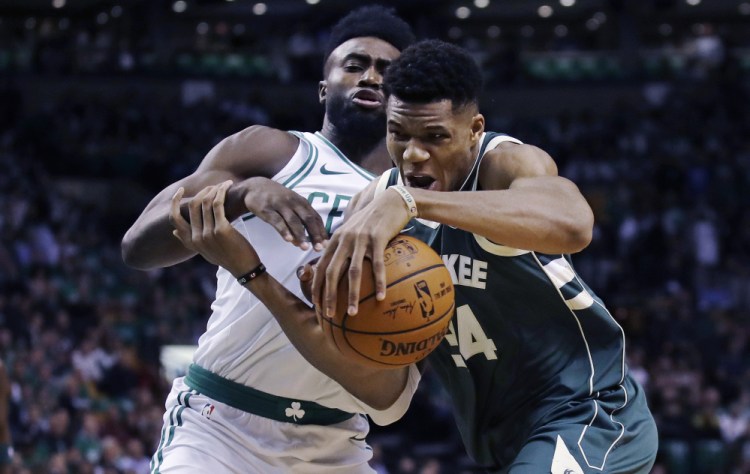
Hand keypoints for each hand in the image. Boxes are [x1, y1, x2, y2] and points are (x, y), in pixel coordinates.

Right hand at [170, 180, 260, 276]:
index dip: (175, 202)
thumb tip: (174, 231)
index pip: (174, 218)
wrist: (244, 268)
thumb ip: (189, 241)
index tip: (181, 191)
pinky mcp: (222, 229)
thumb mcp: (204, 251)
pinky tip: (228, 186)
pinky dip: (222, 192)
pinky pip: (217, 204)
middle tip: (212, 186)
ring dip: (214, 189)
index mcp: (191, 242)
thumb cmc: (226, 257)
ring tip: (223, 184)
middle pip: (192, 206)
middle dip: (202, 192)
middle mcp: (197, 238)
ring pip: (205, 202)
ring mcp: (208, 234)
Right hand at [235, 177, 327, 250]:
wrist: (254, 187)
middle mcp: (293, 202)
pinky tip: (288, 240)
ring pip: (293, 220)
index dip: (321, 231)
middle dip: (315, 234)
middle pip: (307, 219)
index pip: (315, 217)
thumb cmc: (276, 199)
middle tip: (319, 248)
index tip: (326, 244)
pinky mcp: (267, 209)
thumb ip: (298, 221)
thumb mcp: (291, 205)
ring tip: (304, 248)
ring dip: (300, 234)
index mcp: (301, 202)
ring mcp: (280, 205)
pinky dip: (284, 230)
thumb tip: (303, 243)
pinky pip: (277, 221)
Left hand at [312, 188, 410, 317]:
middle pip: (332, 272)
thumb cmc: (372, 219)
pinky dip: (378, 282)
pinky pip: (377, 265)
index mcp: (336, 238)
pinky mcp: (378, 239)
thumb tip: (336, 267)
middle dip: (328, 296)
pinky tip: (381, 297)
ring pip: (353, 272)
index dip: (316, 286)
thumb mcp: (352, 229)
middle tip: (329, 315)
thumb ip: (342, 245)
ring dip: (352, 295)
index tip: (316, 304)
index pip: (321, 266)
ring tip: (353, 313)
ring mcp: (361, 239)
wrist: (391, 201)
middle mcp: (345, 239)